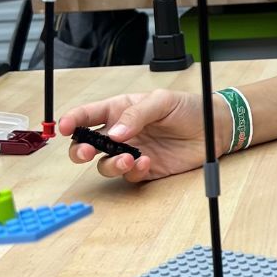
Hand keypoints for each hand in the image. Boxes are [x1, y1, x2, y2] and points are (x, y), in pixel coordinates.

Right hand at [58, 89, 224, 182]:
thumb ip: (137, 114)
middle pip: (88, 144)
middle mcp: (121, 132)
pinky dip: (133, 171)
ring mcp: (131, 151)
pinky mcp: (144, 169)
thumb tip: (114, 132)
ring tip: (127, 158)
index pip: (89, 114)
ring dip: (110, 164)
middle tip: (87, 152)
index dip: (73, 120)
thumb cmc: (187, 108)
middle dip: (80, 150)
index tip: (64, 127)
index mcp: (120, 109)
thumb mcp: (162, 101)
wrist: (212, 129)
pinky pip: (128, 175)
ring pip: (105, 164)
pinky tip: (147, 162)